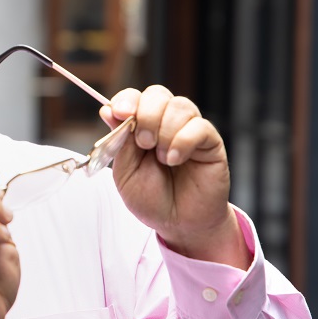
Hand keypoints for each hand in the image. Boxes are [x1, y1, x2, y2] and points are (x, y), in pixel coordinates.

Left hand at [99, 86, 250, 268]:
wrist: (178, 224)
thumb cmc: (152, 199)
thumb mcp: (125, 172)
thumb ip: (120, 142)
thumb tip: (107, 110)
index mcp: (141, 127)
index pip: (135, 97)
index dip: (126, 99)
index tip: (119, 112)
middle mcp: (165, 123)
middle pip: (158, 94)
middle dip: (147, 115)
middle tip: (144, 143)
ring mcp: (189, 130)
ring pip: (180, 105)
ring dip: (165, 131)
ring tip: (162, 159)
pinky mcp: (210, 142)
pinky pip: (199, 126)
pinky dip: (183, 141)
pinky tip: (175, 160)